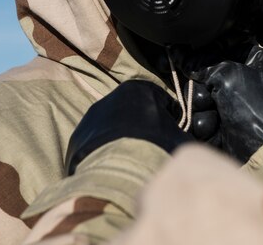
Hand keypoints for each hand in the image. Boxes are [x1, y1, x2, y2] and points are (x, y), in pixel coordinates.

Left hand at [65, 80, 191, 174]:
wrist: (121, 172)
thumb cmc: (157, 147)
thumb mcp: (181, 138)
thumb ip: (181, 134)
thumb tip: (186, 145)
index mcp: (138, 89)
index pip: (160, 99)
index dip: (169, 117)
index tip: (172, 133)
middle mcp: (110, 97)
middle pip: (131, 112)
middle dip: (141, 127)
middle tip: (151, 149)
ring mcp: (90, 119)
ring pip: (110, 129)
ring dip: (119, 141)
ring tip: (131, 163)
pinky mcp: (76, 140)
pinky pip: (94, 146)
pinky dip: (103, 155)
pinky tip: (114, 170)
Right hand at [193, 45, 262, 161]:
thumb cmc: (258, 105)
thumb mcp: (230, 74)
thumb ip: (203, 63)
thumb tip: (181, 55)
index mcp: (257, 63)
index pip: (224, 50)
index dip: (203, 55)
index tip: (184, 57)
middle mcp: (247, 84)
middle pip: (208, 78)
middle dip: (200, 89)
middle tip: (206, 96)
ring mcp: (237, 109)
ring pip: (202, 101)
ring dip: (200, 109)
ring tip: (212, 117)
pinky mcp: (227, 132)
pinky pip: (204, 123)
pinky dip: (204, 127)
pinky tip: (212, 130)